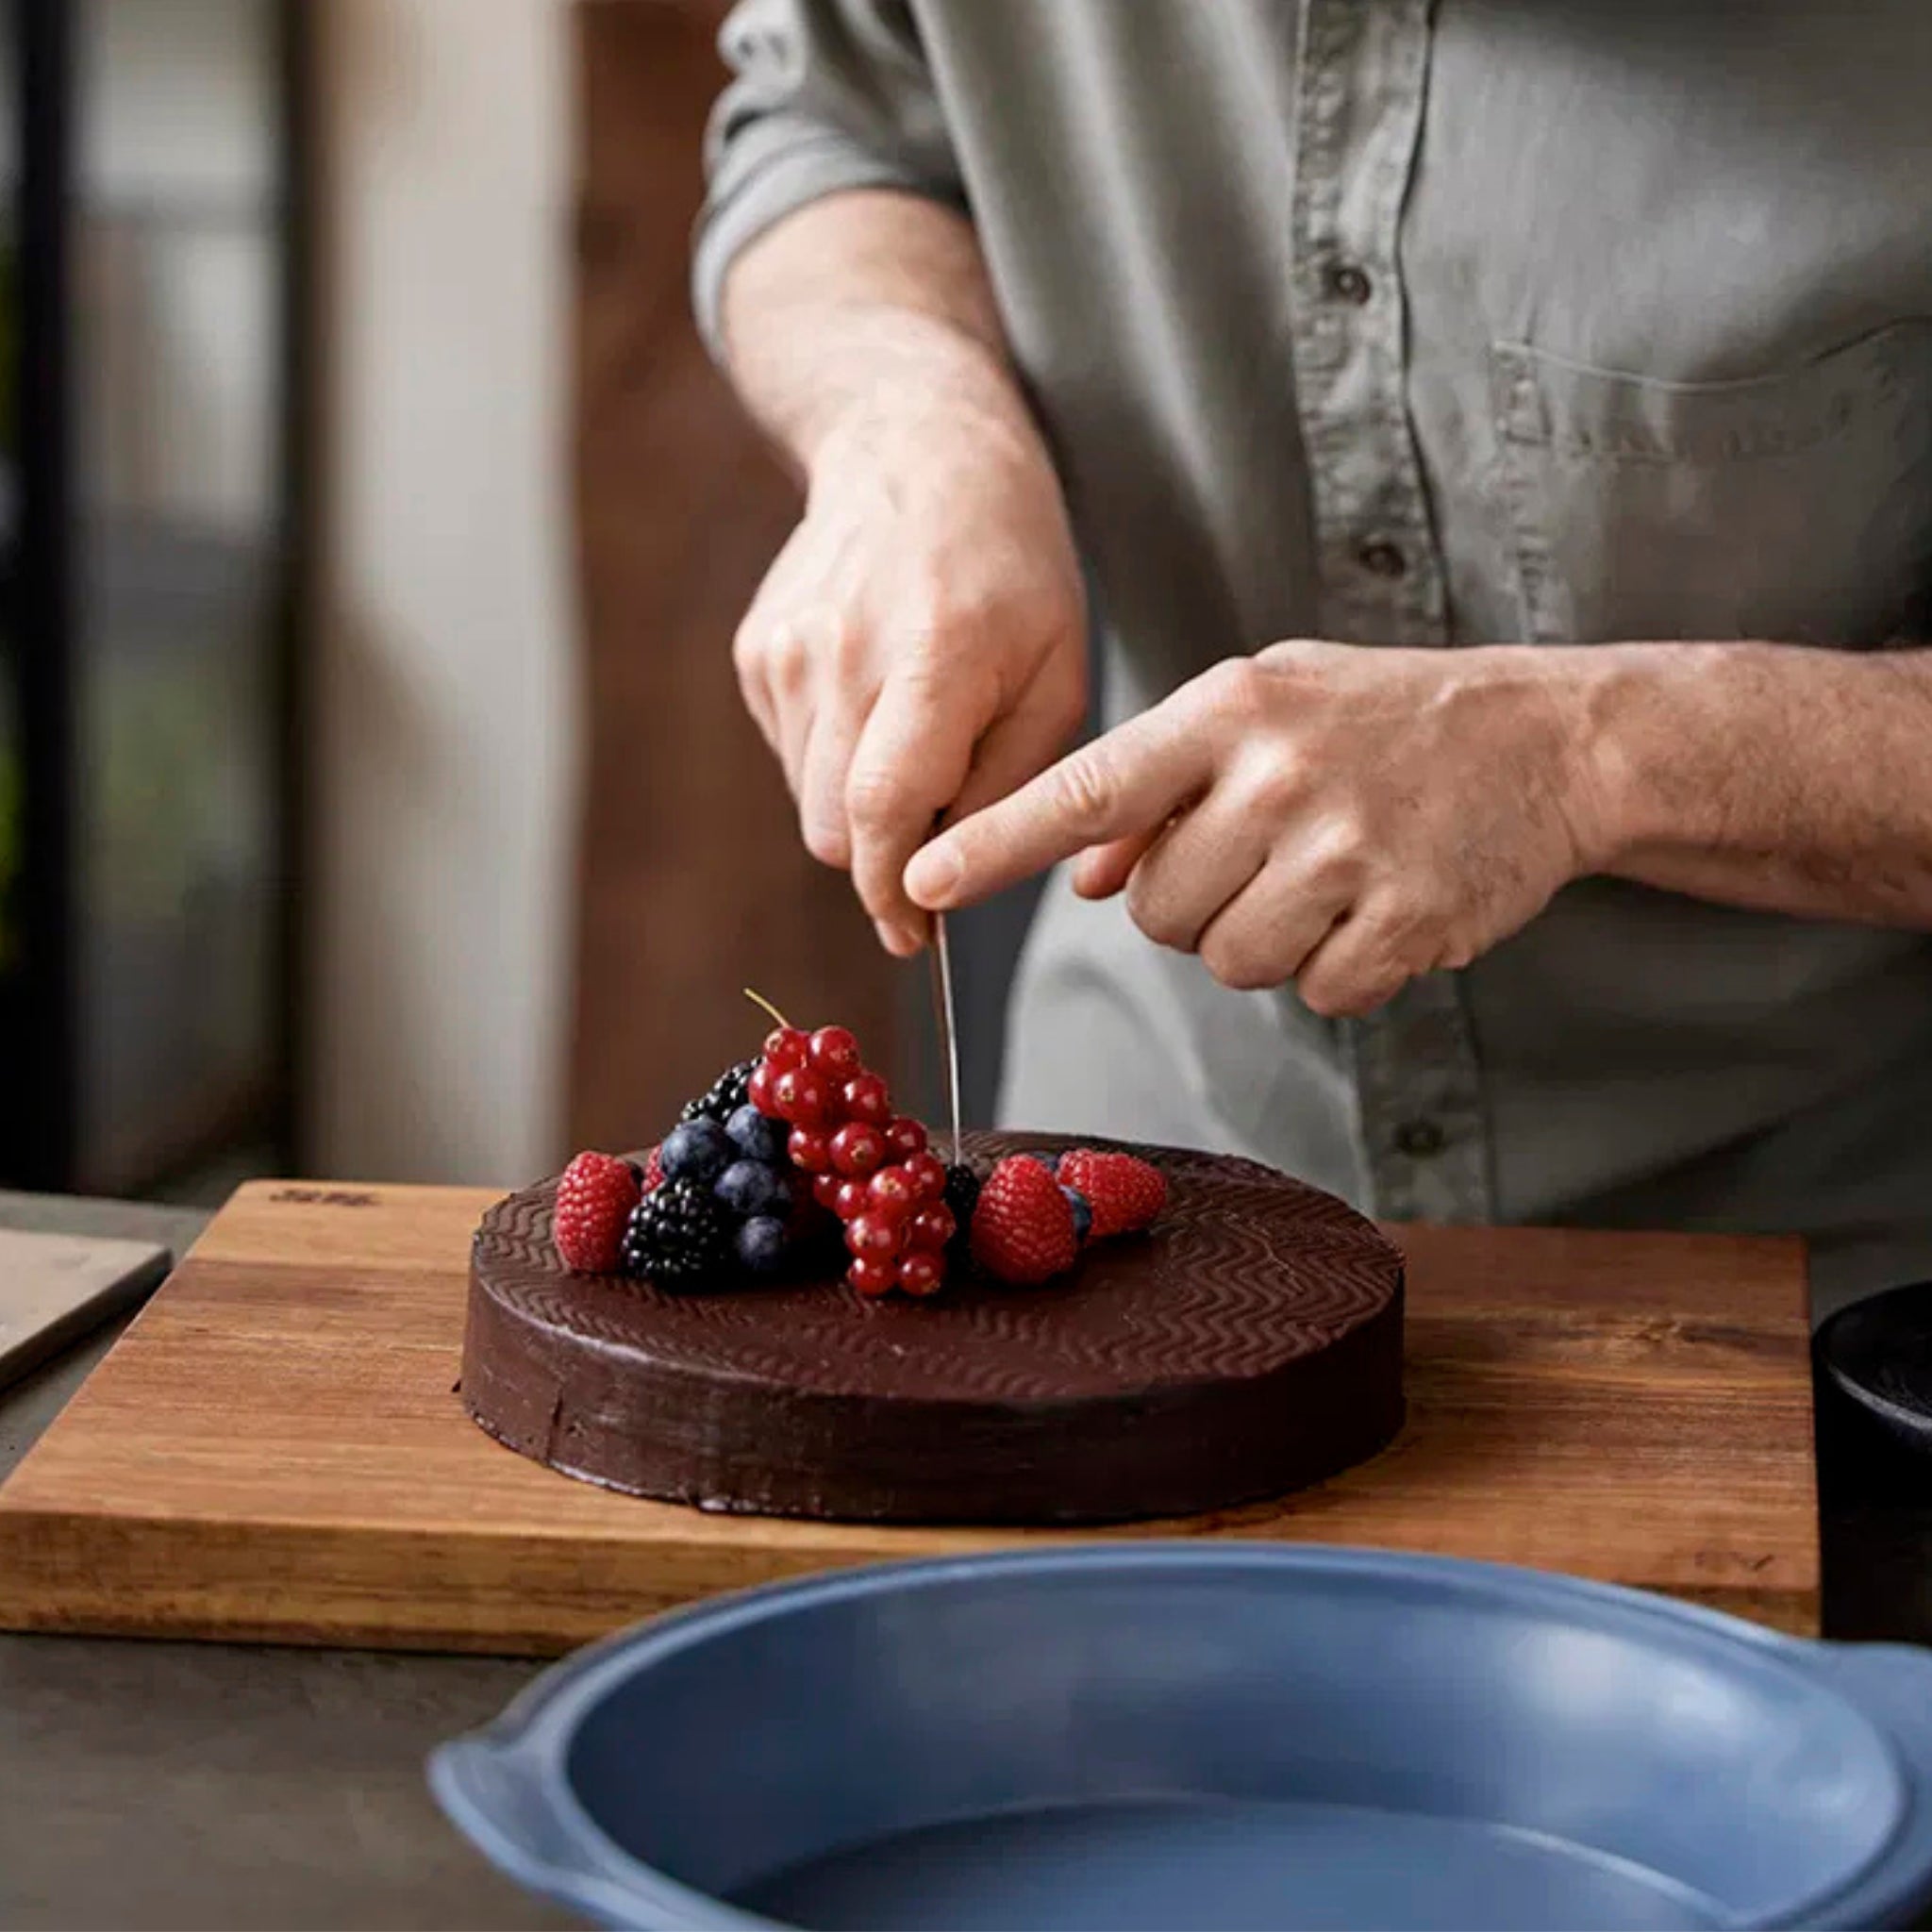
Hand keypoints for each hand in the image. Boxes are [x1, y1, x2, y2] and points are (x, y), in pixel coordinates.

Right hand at [733, 388, 1086, 954]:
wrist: (917, 451)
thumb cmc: (1011, 568)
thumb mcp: (1058, 675)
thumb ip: (1008, 785)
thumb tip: (951, 880)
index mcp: (931, 659)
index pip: (884, 813)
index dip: (894, 893)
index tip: (917, 933)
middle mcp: (840, 658)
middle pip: (835, 830)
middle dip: (884, 859)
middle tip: (939, 828)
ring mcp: (785, 655)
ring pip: (810, 801)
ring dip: (861, 807)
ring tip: (917, 738)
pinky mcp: (756, 655)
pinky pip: (792, 756)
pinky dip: (835, 760)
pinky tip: (876, 700)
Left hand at [904, 641, 1612, 1015]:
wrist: (1552, 737)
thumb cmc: (1381, 723)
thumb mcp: (1265, 713)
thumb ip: (1163, 789)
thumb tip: (1080, 878)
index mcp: (1227, 712)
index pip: (1085, 787)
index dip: (997, 844)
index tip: (921, 879)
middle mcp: (1277, 775)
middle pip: (1156, 913)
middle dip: (1193, 907)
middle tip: (1270, 856)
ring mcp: (1345, 848)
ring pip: (1228, 962)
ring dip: (1265, 942)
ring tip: (1329, 877)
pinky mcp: (1406, 917)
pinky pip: (1317, 992)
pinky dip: (1339, 971)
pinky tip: (1381, 907)